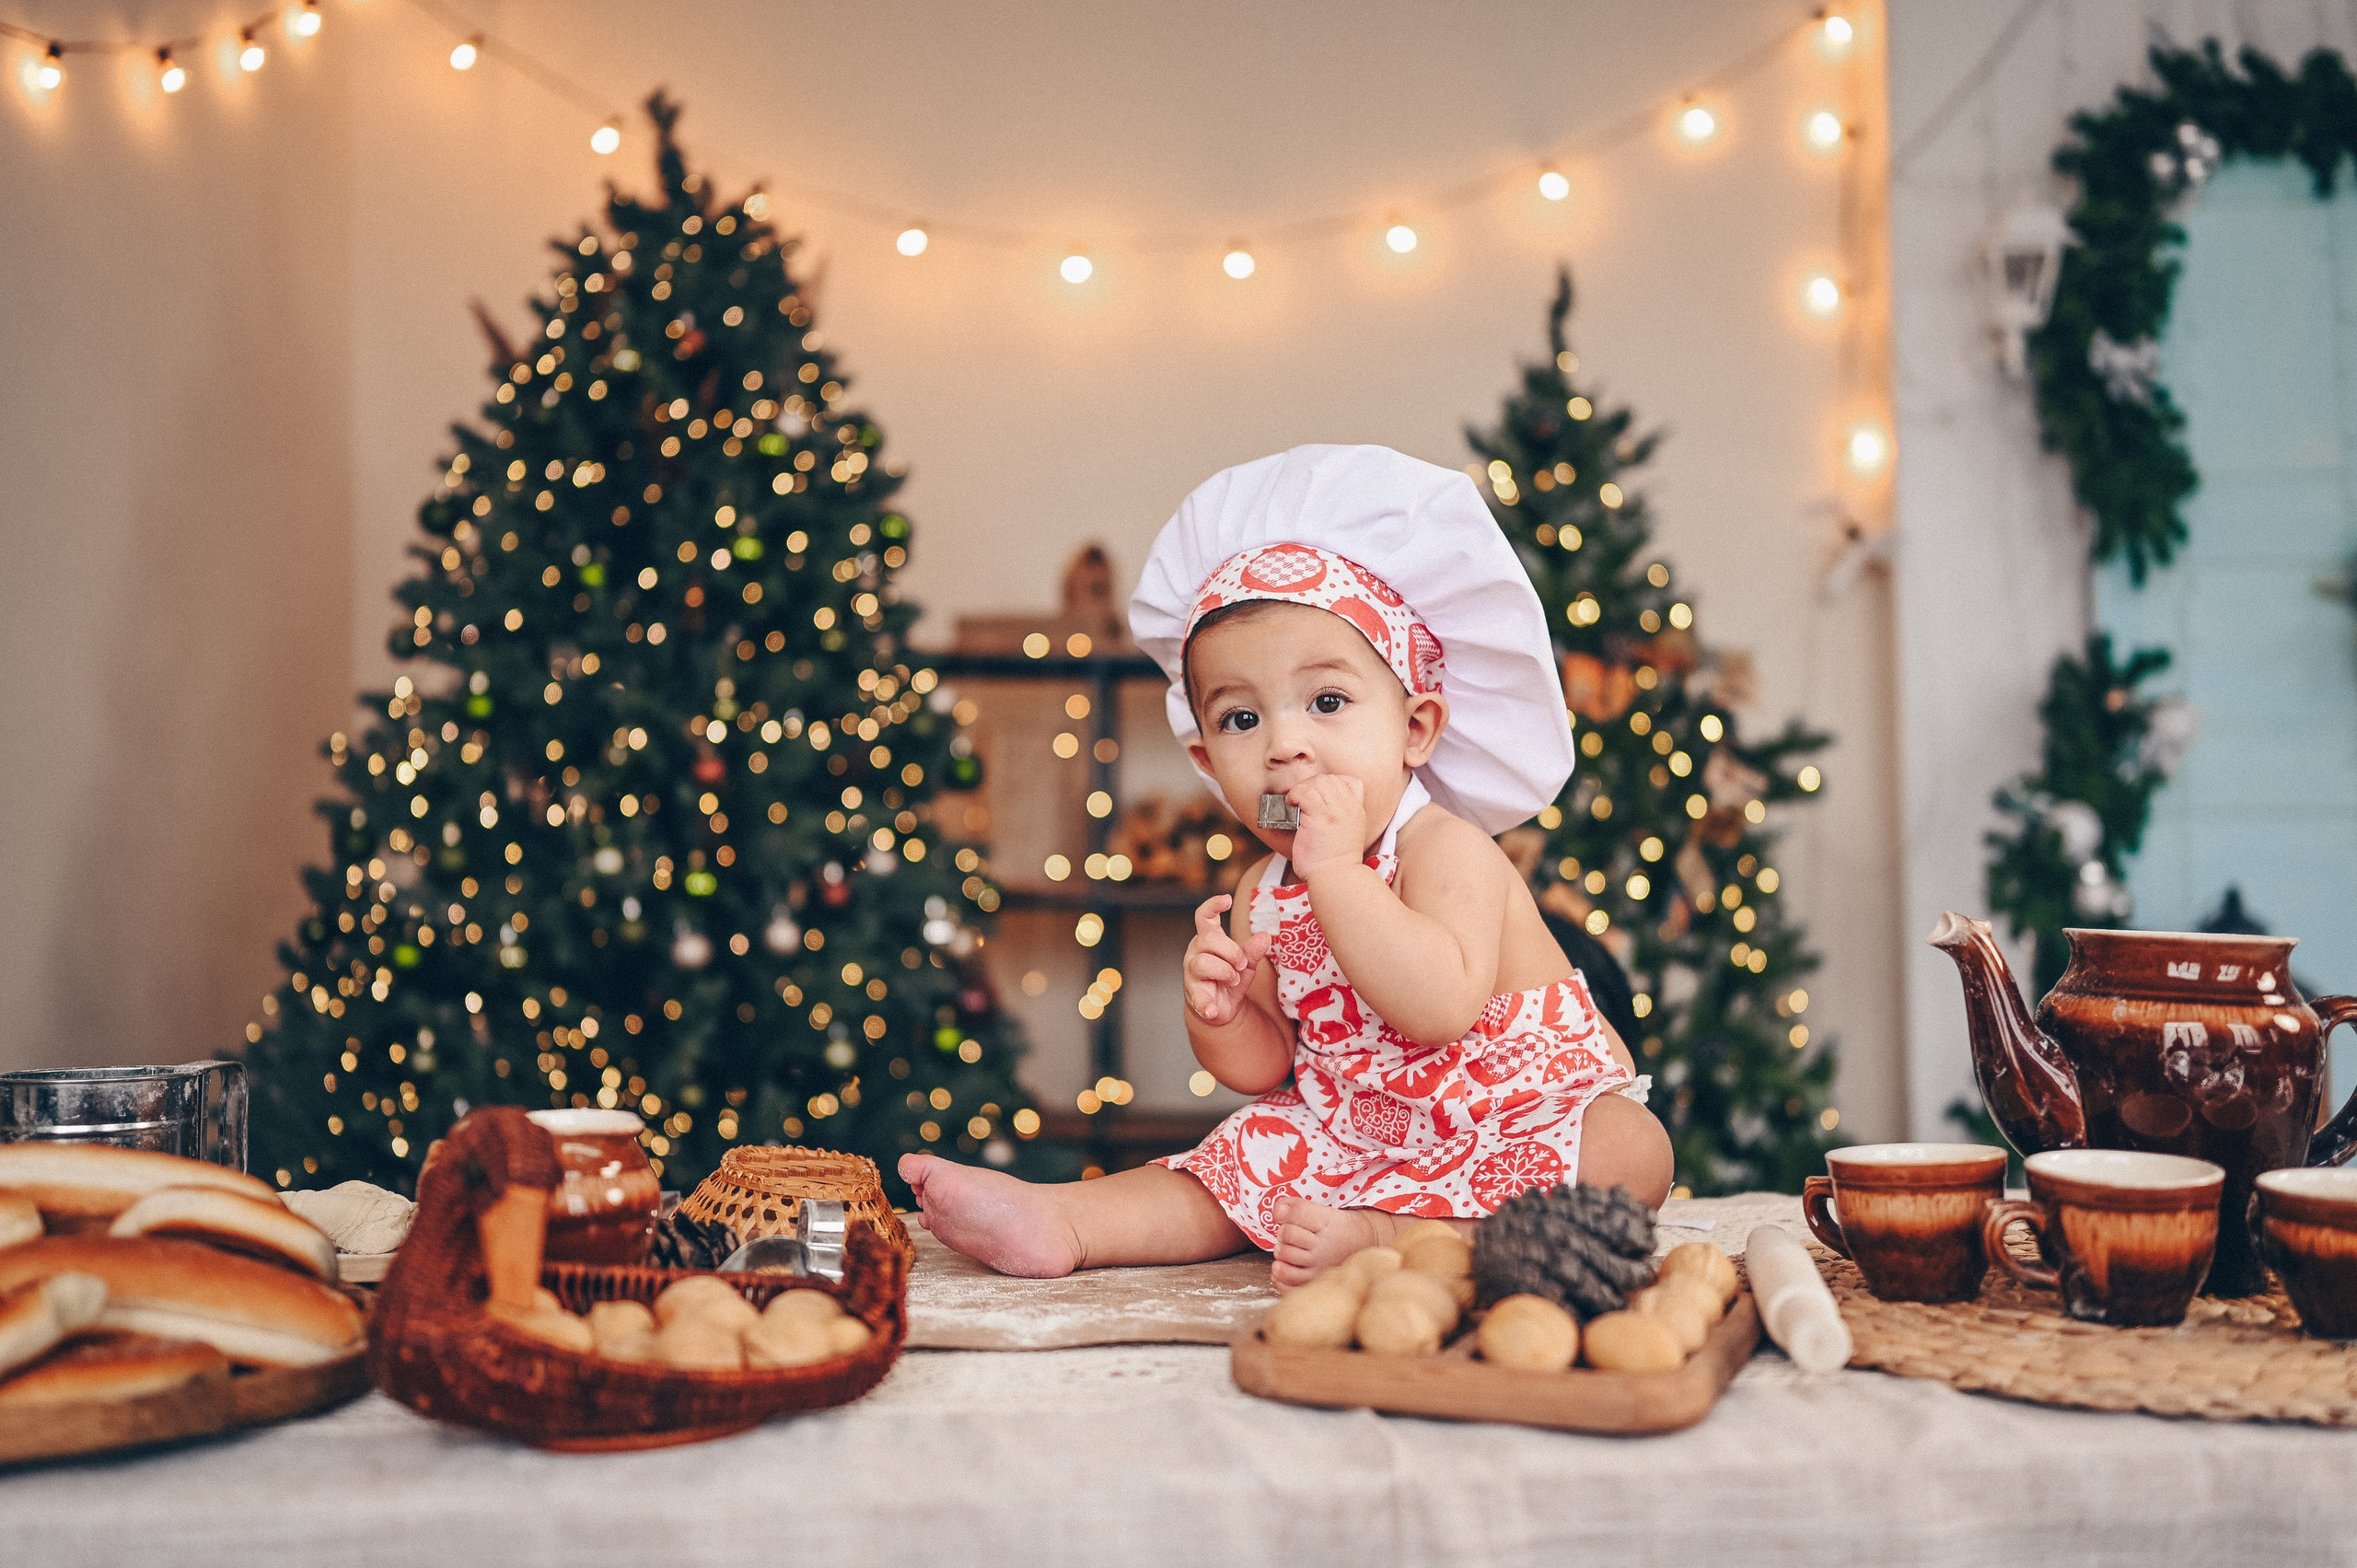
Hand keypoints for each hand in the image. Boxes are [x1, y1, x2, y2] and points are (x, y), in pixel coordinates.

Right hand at [1184, 894, 1271, 1027]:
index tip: (1227, 899)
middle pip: (1208, 939)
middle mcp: (1196, 952)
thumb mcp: (1246, 963)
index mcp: (1208, 939)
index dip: (1213, 905)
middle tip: (1242, 964)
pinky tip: (1213, 1009)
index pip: (1204, 916)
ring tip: (1234, 980)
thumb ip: (1253, 951)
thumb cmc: (1230, 979)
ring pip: (1203, 963)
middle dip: (1231, 951)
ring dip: (1225, 972)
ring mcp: (1191, 973)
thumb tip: (1265, 936)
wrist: (1220, 1008)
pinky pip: (1198, 997)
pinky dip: (1206, 1004)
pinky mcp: (1193, 995)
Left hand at [1287, 774, 1368, 880]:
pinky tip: (1292, 804)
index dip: (1332, 783)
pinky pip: (1306, 793)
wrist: (1336, 878)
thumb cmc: (1336, 864)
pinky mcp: (1320, 818)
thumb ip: (1340, 820)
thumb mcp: (1349, 835)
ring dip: (1303, 788)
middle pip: (1331, 779)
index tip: (1319, 796)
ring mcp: (1336, 812)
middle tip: (1302, 799)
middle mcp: (1350, 809)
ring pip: (1319, 782)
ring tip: (1296, 801)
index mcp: (1357, 812)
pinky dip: (1295, 795)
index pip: (1351, 782)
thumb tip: (1319, 809)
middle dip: (1312, 784)